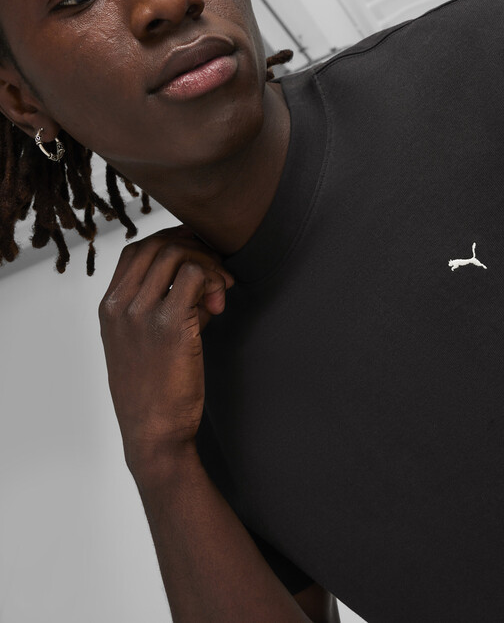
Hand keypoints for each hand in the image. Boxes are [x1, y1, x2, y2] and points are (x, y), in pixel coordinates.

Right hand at [98, 224, 234, 474]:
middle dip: (194, 249)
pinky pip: (194, 276)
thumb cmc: (155, 390)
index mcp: (109, 307)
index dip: (172, 243)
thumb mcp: (145, 342)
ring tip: (221, 291)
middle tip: (218, 271)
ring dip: (207, 264)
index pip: (136, 250)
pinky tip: (219, 305)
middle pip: (157, 245)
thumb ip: (165, 306)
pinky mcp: (168, 324)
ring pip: (176, 254)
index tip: (198, 257)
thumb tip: (202, 281)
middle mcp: (119, 305)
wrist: (154, 432)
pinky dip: (212, 280)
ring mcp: (140, 313)